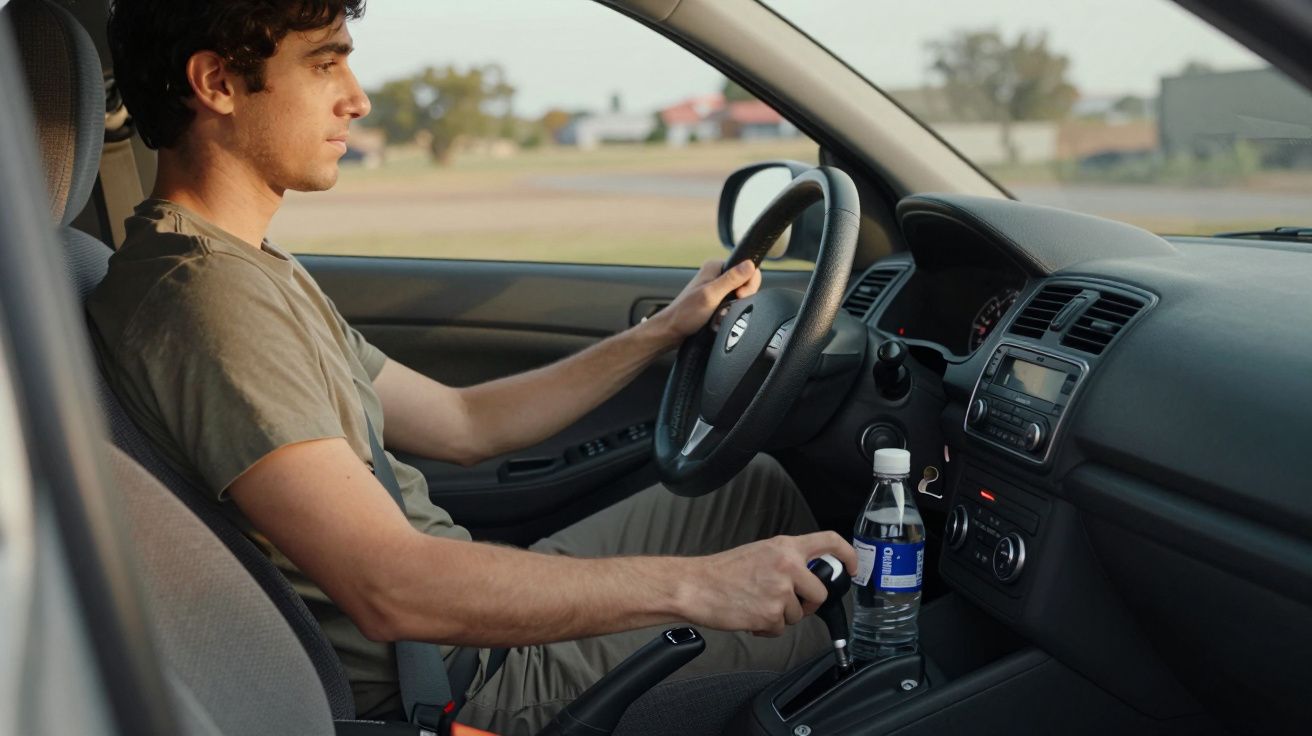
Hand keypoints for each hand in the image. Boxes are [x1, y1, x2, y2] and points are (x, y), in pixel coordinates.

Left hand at [647, 259, 761, 345]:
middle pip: (746, 284)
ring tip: (719, 315)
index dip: (748, 284)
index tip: (739, 296)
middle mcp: (717, 274)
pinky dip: (728, 314)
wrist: (672, 331)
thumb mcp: (711, 295)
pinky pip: (733, 306)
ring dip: (733, 309)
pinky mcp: (717, 300)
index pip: (748, 268)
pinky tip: (718, 319)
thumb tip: (750, 264)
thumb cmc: (685, 314)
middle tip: (726, 308)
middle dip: (740, 299)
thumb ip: (731, 280)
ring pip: (740, 297)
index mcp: (716, 266)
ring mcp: (717, 288)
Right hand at [679, 532, 856, 637]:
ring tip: (757, 605)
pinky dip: (768, 628)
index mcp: (785, 547)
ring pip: (799, 614)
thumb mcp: (760, 552)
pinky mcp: (771, 615)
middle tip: (788, 603)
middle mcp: (788, 566)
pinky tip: (751, 616)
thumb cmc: (722, 571)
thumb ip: (786, 560)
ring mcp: (781, 592)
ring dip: (781, 616)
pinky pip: (781, 628)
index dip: (848, 555)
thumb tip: (806, 575)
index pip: (830, 542)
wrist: (696, 586)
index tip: (852, 568)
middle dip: (807, 604)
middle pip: (820, 593)